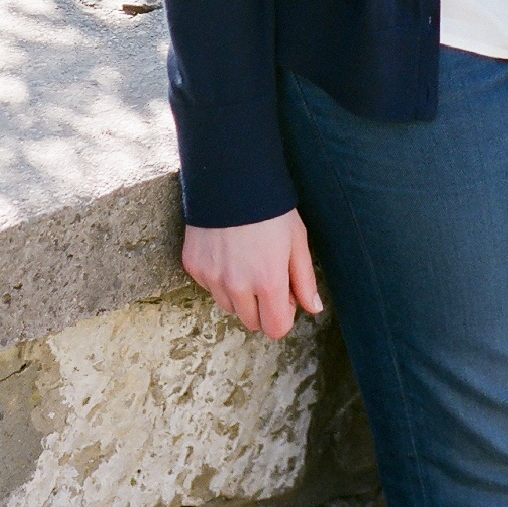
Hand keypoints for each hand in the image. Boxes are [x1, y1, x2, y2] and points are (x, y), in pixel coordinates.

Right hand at [181, 209, 323, 338]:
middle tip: (267, 279)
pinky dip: (219, 278)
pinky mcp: (193, 268)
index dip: (285, 316)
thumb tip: (314, 308)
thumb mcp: (297, 240)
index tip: (286, 297)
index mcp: (268, 282)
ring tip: (247, 261)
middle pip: (251, 322)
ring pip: (229, 306)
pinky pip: (209, 287)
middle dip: (262, 308)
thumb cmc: (271, 208)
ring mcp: (212, 278)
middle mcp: (237, 286)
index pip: (275, 328)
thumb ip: (304, 278)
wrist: (231, 178)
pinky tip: (227, 251)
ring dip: (240, 295)